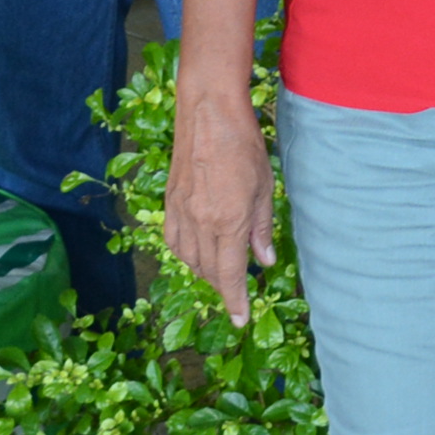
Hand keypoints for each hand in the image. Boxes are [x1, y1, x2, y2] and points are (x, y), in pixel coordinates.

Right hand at [165, 85, 279, 324]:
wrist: (208, 113)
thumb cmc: (244, 146)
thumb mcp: (265, 188)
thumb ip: (262, 228)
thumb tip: (264, 260)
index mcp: (228, 222)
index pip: (230, 275)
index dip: (235, 301)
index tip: (240, 320)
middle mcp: (200, 222)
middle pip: (209, 271)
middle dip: (223, 286)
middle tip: (237, 291)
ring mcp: (181, 212)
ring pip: (189, 259)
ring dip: (205, 271)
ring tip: (221, 270)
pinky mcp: (170, 201)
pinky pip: (174, 240)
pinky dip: (185, 253)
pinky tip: (196, 251)